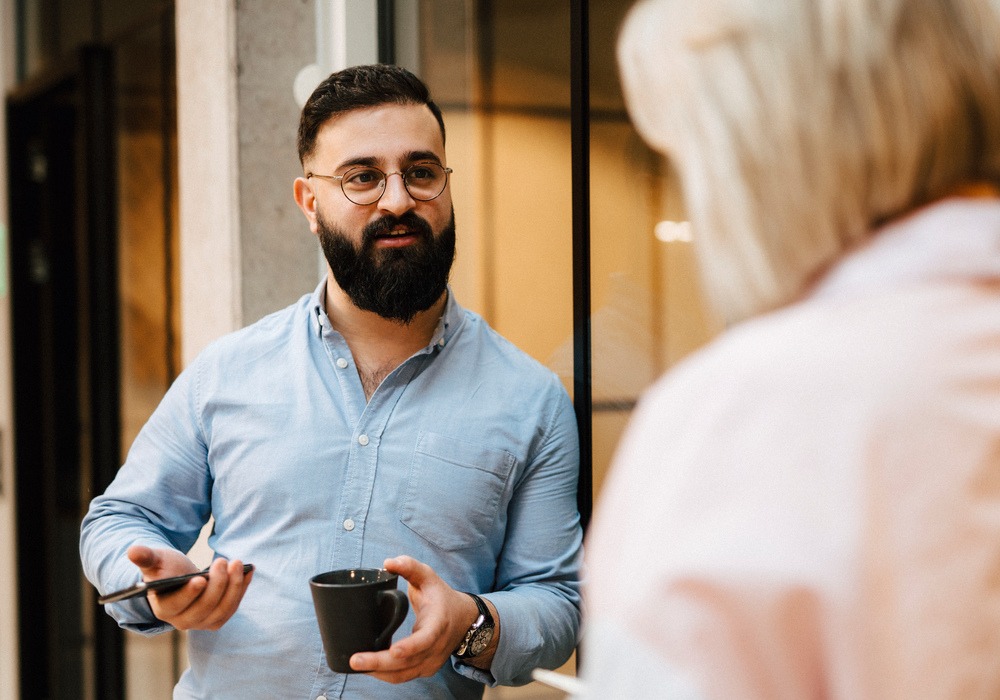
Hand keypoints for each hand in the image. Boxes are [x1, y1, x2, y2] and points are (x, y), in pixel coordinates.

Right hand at [126, 544, 252, 630]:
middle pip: (204, 607)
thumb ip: (145, 557)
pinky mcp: (218, 617)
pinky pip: (233, 606)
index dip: (189, 594)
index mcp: (164, 609)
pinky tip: (249, 571)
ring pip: (222, 609)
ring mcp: (202, 622)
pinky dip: (242, 588)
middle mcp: (182, 621)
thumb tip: (133, 551)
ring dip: (233, 586)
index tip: (201, 578)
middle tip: (223, 560)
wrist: (179, 578)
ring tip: (237, 562)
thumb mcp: (154, 561)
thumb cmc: (164, 568)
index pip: (177, 605)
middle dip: (217, 584)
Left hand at [349, 555, 481, 682]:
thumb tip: (388, 562)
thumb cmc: (442, 597)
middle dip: (380, 664)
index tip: (394, 650)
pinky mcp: (424, 670)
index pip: (426, 639)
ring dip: (378, 672)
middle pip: (408, 663)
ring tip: (356, 665)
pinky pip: (402, 677)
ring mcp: (431, 662)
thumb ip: (410, 567)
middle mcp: (436, 647)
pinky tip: (368, 669)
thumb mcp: (429, 577)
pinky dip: (384, 675)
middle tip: (355, 660)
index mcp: (438, 623)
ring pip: (403, 675)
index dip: (410, 647)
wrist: (464, 620)